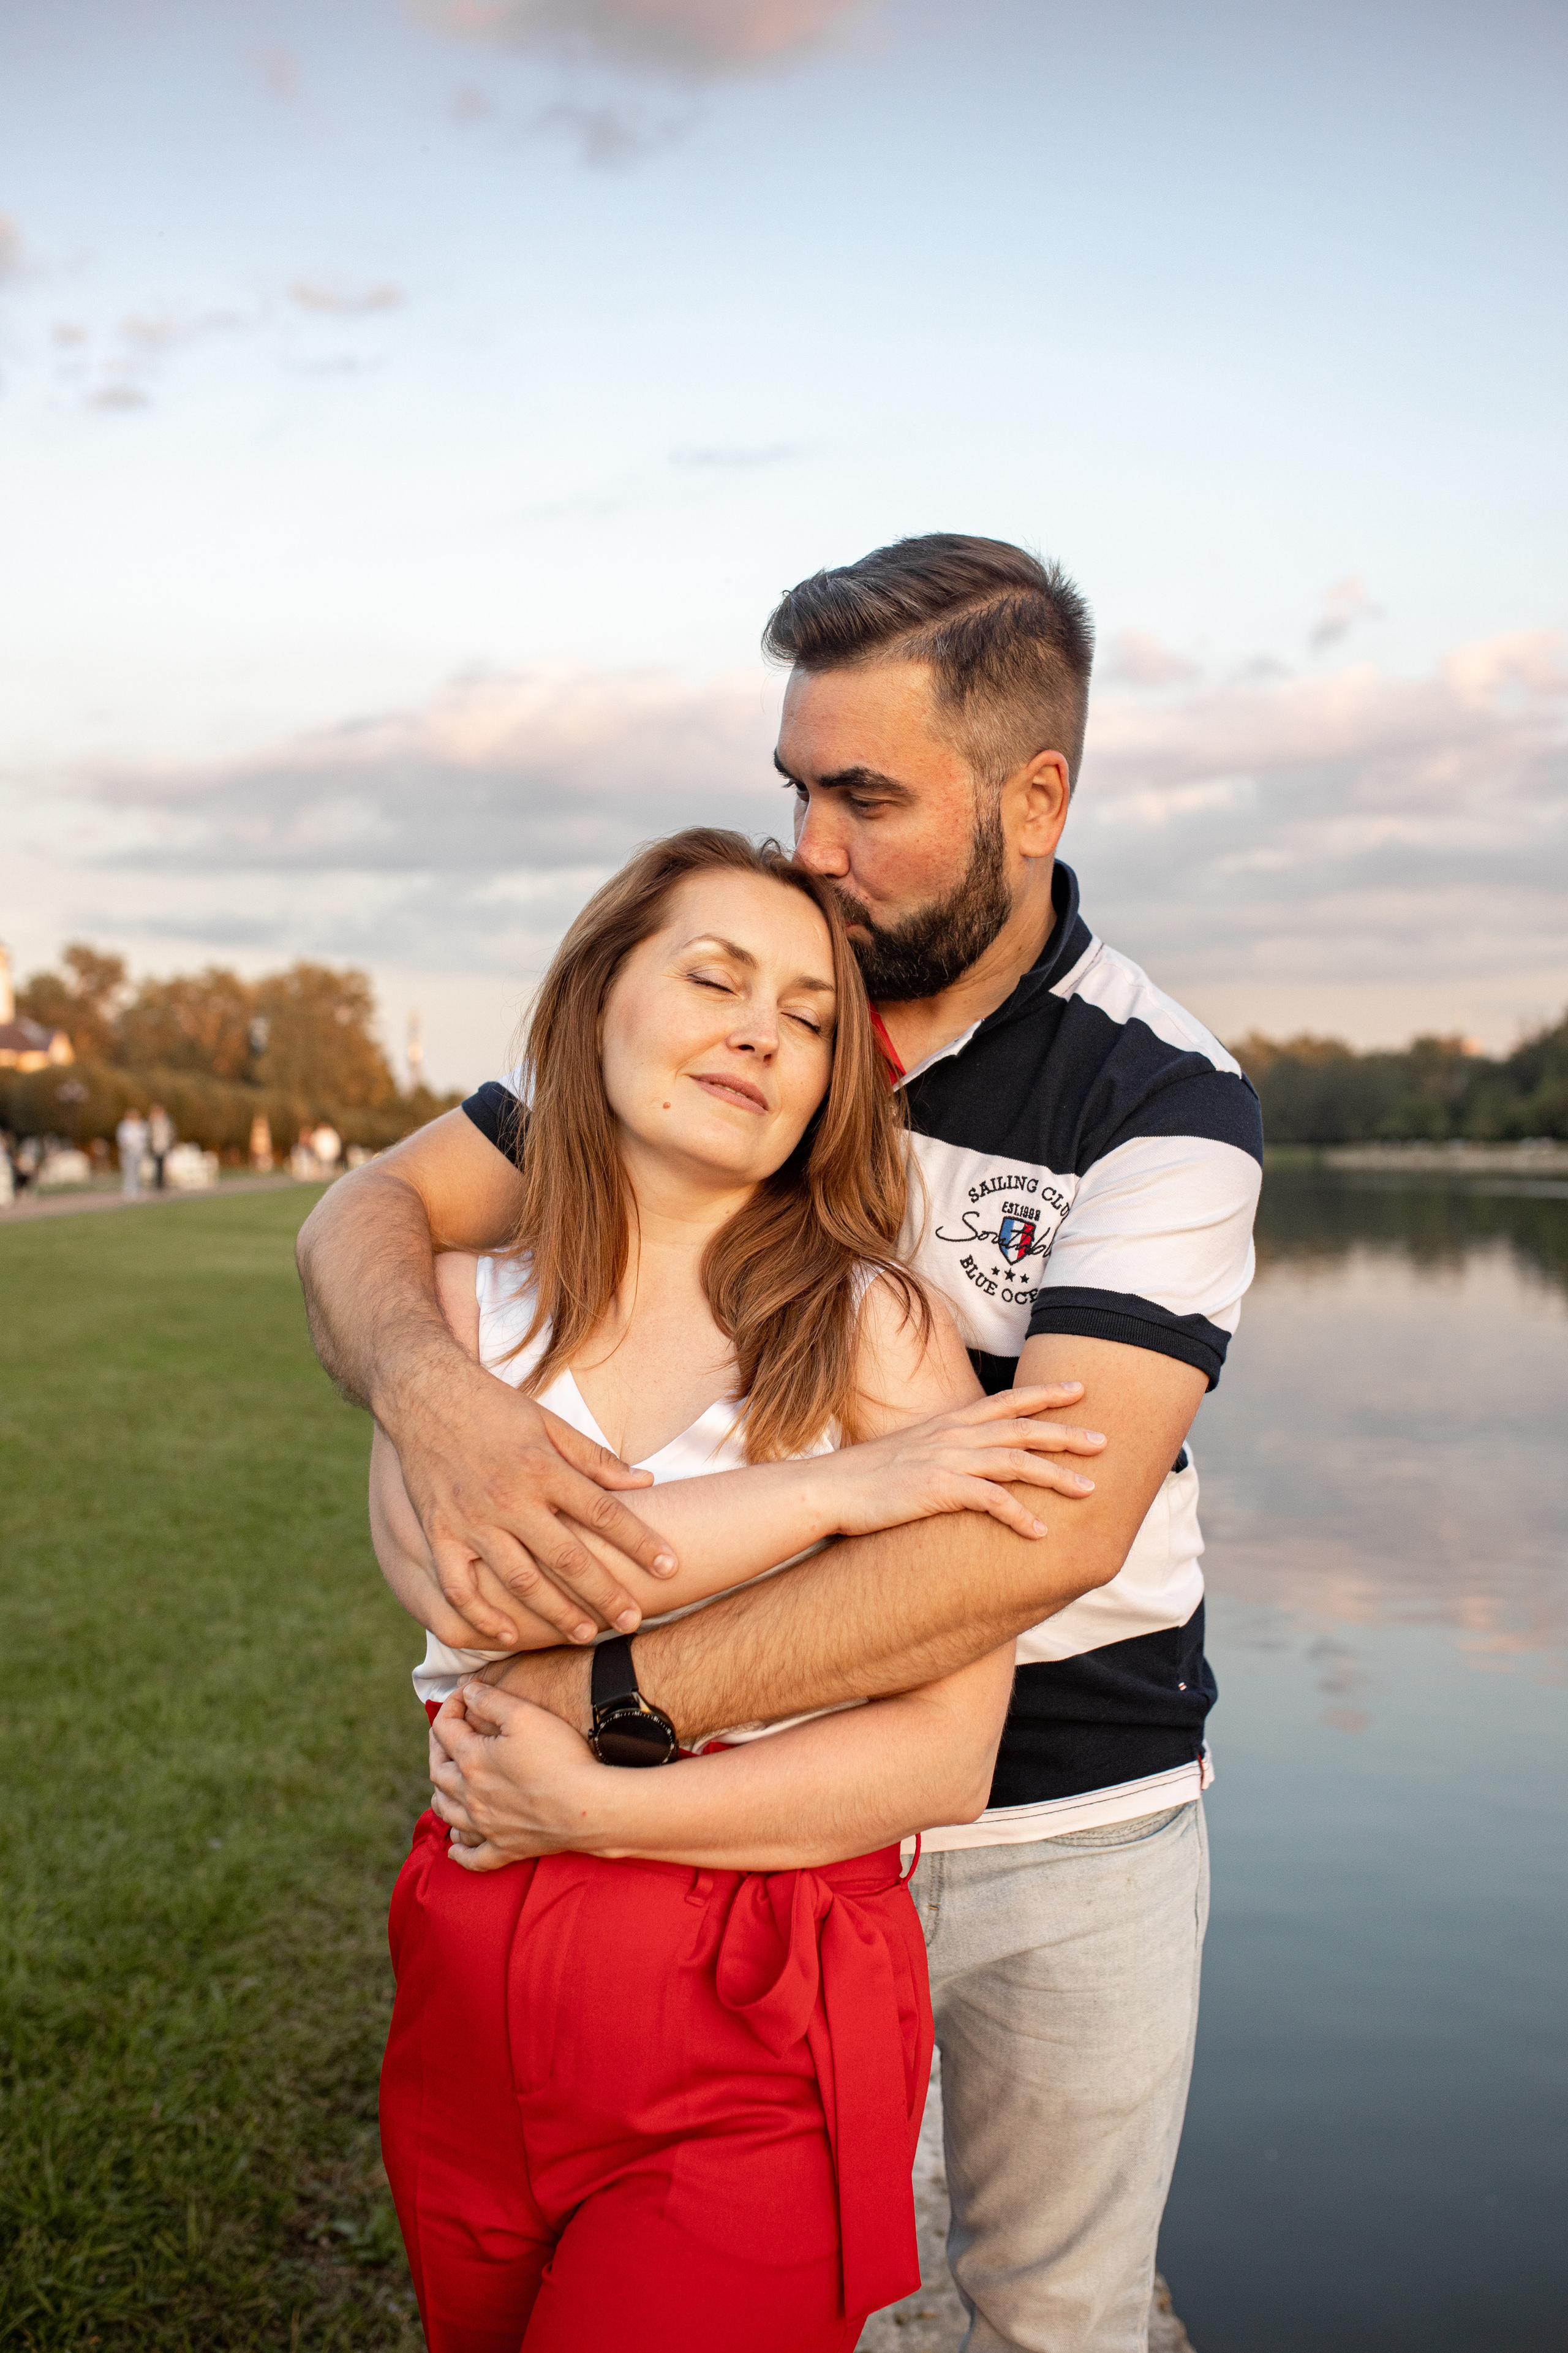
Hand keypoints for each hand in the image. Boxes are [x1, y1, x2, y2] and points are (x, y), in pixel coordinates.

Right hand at [387, 1350, 679, 1648]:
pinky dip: (483, 1616)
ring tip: (585, 1635)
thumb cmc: (494, 1407)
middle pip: (569, 1557)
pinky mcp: (439, 1532)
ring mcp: (473, 1519)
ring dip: (556, 1613)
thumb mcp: (549, 1423)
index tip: (670, 1567)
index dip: (641, 1543)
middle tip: (633, 1621)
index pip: (604, 1513)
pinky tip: (508, 1635)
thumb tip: (645, 1482)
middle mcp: (511, 1498)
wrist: (423, 1392)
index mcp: (544, 1468)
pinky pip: (461, 1587)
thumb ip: (595, 1458)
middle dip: (605, 1594)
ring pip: (521, 1580)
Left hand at [427, 1681, 605, 1871]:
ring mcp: (486, 1826)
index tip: (465, 1695)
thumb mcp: (524, 1714)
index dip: (451, 1706)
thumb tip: (468, 1692)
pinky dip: (460, 1852)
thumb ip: (491, 1699)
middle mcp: (470, 1796)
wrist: (587, 1806)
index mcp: (471, 1760)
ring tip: (444, 1784)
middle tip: (446, 1734)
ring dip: (440, 1794)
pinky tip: (455, 1847)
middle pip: (438, 1771)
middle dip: (437, 1748)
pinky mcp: (505, 1848)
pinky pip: (473, 1856)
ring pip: (447, 1812)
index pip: (445, 1729)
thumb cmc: (559, 1756)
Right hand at [826, 1385, 1105, 1542]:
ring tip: (1090, 1491)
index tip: (1080, 1389)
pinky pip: (991, 1501)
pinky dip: (1019, 1515)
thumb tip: (967, 1459)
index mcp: (950, 1423)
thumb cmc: (869, 1475)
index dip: (1045, 1393)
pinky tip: (1040, 1532)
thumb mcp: (913, 1450)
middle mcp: (954, 1435)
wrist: (831, 1488)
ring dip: (1057, 1475)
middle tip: (1105, 1441)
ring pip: (1017, 1461)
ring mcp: (947, 1460)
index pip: (1007, 1401)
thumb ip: (945, 1449)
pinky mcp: (938, 1489)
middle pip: (1023, 1429)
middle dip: (1067, 1434)